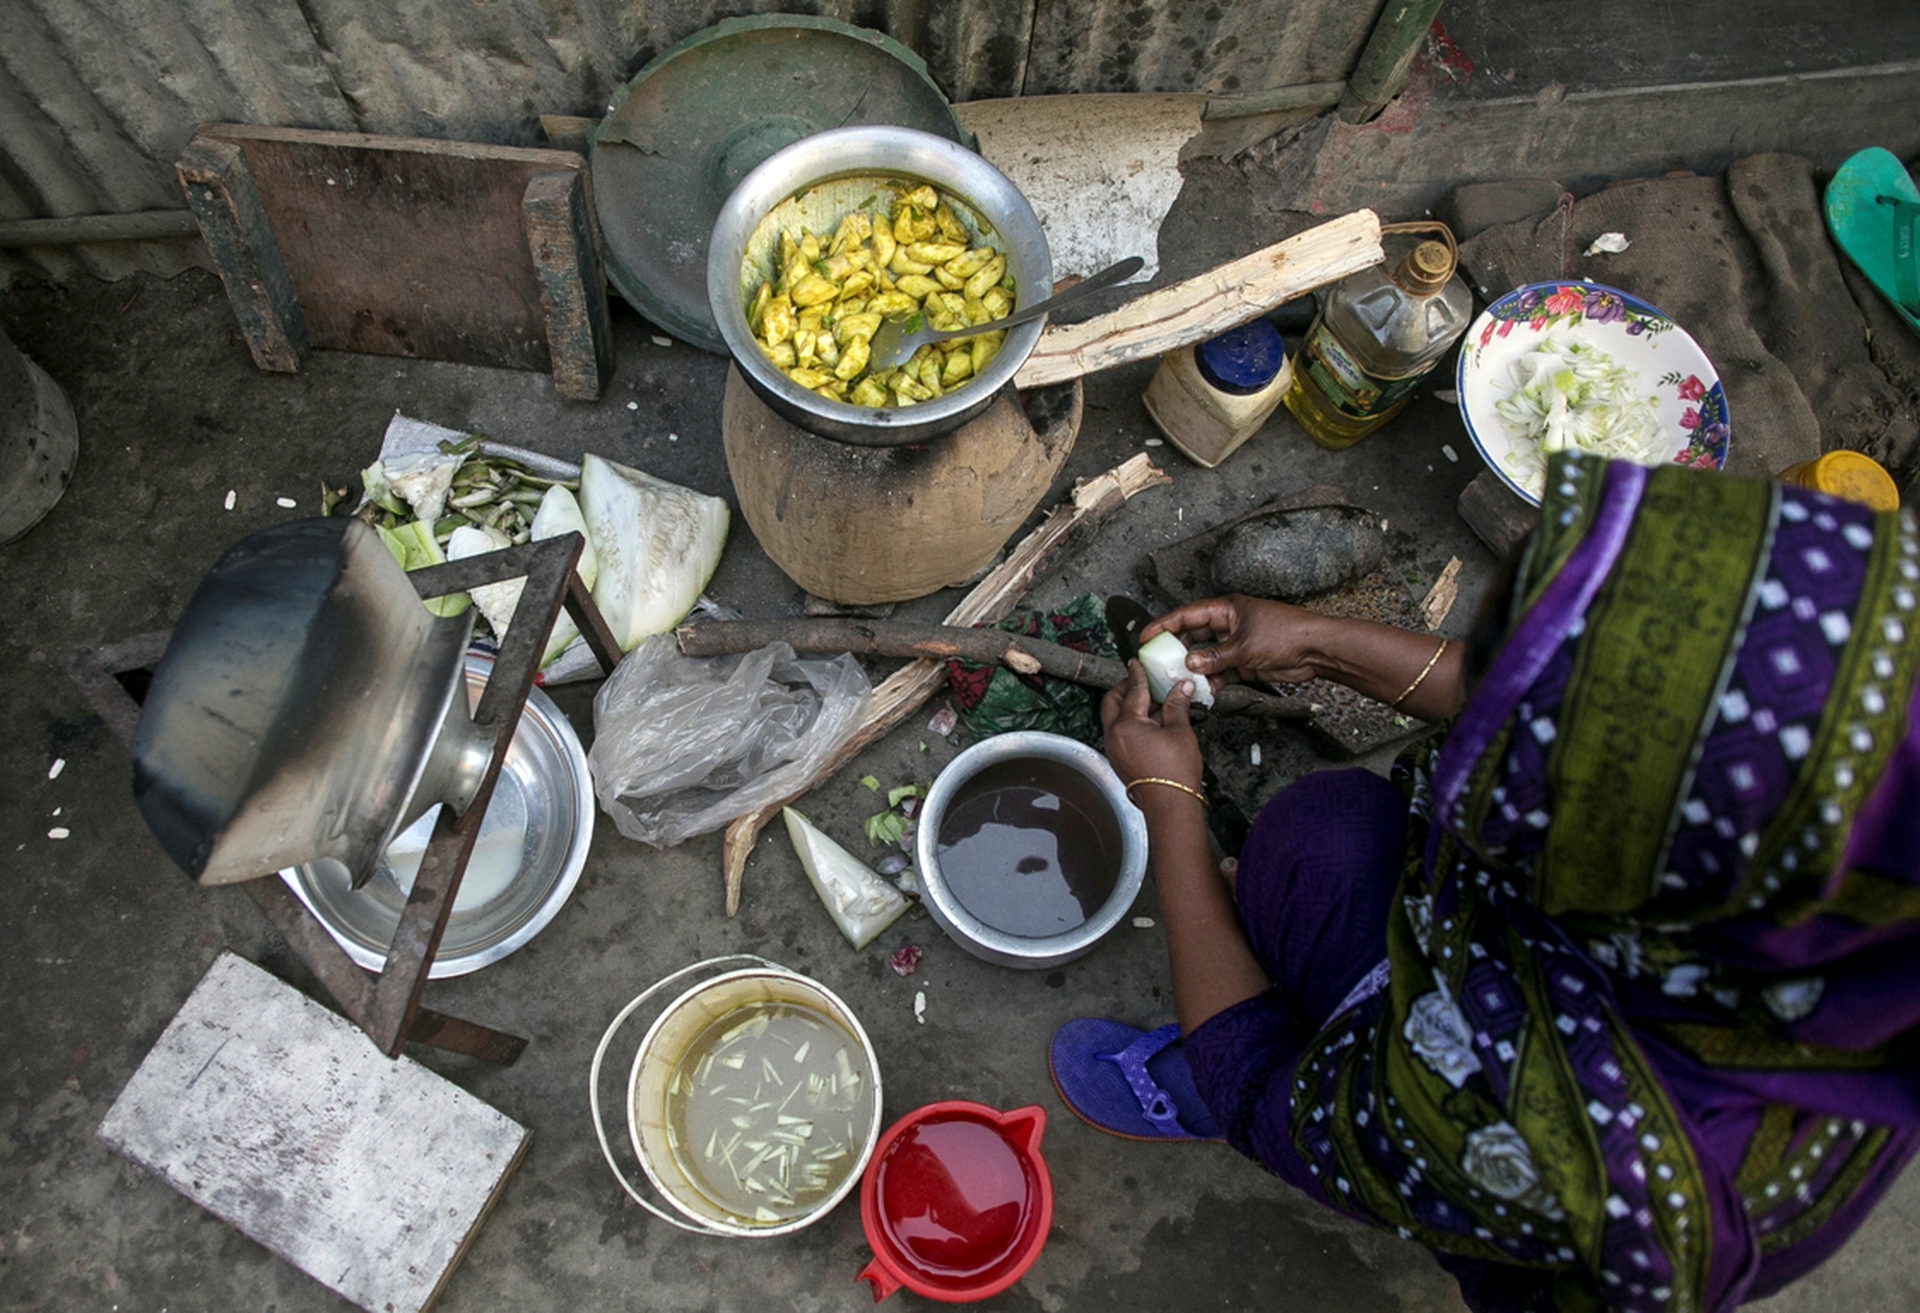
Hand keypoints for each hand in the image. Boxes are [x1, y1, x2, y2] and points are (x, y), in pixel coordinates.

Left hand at [1100, 661, 1204, 800]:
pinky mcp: (1119, 760)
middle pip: (1112, 702)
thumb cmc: (1175, 773)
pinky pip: (1119, 733)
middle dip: (1123, 688)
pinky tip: (1149, 722)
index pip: (1132, 692)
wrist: (1170, 805)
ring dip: (1127, 706)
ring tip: (1149, 701)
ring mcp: (1114, 749)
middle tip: (1138, 680)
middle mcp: (1114, 736)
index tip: (1136, 664)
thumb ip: (1177, 705)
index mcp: (1126, 725)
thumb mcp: (1180, 732)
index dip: (1137, 675)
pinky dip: (1129, 722)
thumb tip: (1182, 687)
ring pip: (1114, 718)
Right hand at [1141, 595, 1328, 686]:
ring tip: (1180, 681)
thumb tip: (1190, 663)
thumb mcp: (1245, 646)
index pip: (1187, 615)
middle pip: (1194, 636)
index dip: (1164, 625)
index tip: (1146, 636)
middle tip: (1159, 663)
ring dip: (1195, 669)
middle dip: (1177, 650)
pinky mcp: (1245, 662)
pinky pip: (1221, 672)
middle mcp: (1228, 624)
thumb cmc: (1287, 633)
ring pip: (1207, 657)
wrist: (1317, 650)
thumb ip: (1215, 657)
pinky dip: (1212, 681)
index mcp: (1226, 609)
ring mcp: (1236, 644)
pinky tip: (1203, 691)